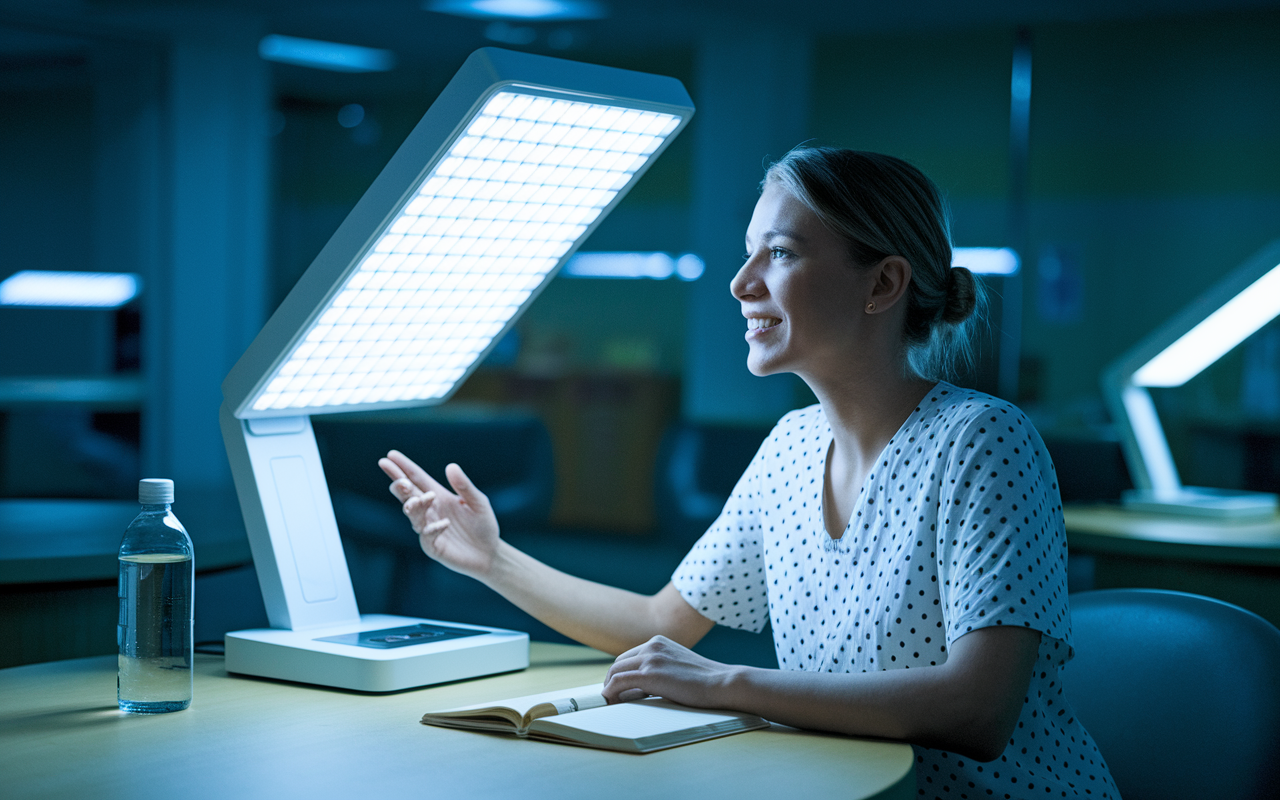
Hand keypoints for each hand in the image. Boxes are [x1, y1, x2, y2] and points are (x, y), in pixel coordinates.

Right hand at [378, 450, 500, 580]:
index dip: (402, 468)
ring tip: (420, 500)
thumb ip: (464, 486)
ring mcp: (428, 528)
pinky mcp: (433, 546)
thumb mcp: (478, 502)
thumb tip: (451, 466)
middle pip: (408, 496)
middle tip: (401, 482)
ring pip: (413, 515)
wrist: (490, 553)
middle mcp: (430, 511)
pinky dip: (433, 529)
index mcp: (438, 496)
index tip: (389, 456)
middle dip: (400, 487)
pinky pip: (427, 536)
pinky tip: (444, 524)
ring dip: (415, 507)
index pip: (416, 479)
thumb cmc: (483, 525)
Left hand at [602, 635, 738, 707]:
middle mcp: (652, 645)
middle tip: (611, 697)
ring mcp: (651, 658)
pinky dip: (610, 692)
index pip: (630, 656)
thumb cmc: (706, 681)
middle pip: (619, 663)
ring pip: (615, 671)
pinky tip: (610, 701)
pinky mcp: (650, 675)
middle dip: (612, 680)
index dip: (621, 673)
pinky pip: (619, 682)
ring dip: (609, 688)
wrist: (722, 683)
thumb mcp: (679, 666)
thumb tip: (643, 686)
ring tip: (610, 703)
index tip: (618, 688)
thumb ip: (662, 668)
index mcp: (659, 641)